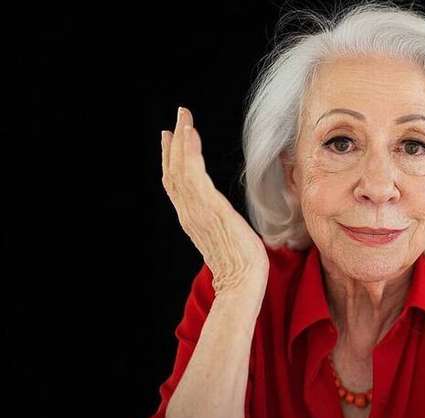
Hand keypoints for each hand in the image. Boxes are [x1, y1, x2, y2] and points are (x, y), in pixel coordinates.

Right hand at [161, 106, 269, 299]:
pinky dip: (190, 152)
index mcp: (193, 219)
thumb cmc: (242, 267)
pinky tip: (190, 135)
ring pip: (181, 168)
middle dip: (176, 143)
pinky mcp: (210, 208)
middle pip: (174, 171)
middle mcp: (190, 212)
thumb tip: (228, 218)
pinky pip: (194, 174)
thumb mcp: (228, 238)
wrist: (243, 284)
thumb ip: (222, 224)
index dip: (173, 160)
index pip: (178, 184)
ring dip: (182, 140)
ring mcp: (197, 210)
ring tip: (183, 117)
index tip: (173, 138)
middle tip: (179, 116)